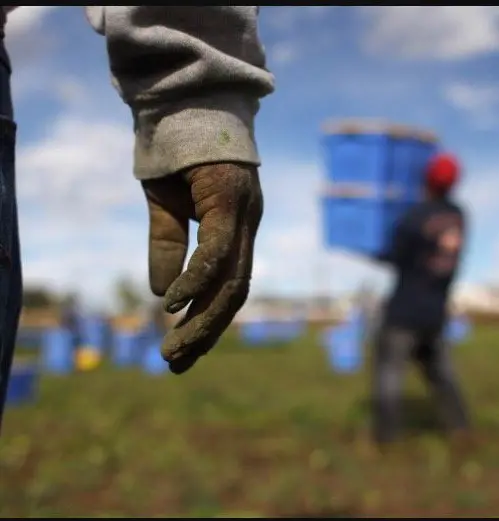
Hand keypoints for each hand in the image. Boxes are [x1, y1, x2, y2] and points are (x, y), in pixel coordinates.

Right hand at [142, 163, 262, 373]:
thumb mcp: (166, 209)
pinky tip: (173, 304)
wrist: (184, 102)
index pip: (229, 286)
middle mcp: (247, 227)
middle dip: (207, 333)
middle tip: (176, 364)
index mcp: (236, 230)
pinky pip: (218, 249)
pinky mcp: (229, 198)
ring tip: (174, 352)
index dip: (208, 322)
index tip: (183, 349)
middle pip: (235, 293)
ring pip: (232, 280)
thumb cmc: (178, 155)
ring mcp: (243, 214)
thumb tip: (162, 295)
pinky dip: (196, 280)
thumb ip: (167, 248)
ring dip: (203, 320)